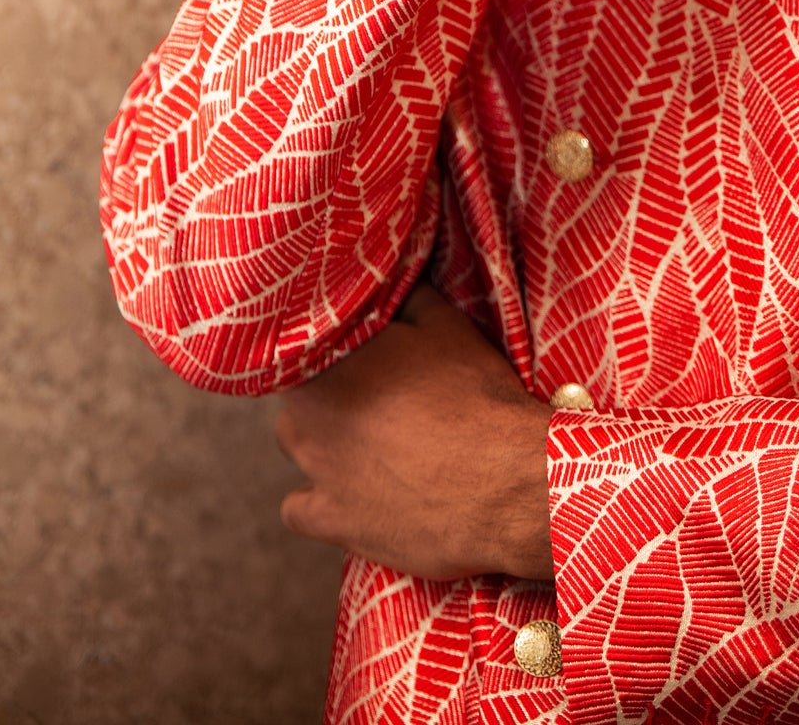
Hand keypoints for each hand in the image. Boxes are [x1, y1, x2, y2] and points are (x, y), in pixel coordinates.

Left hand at [275, 282, 553, 582]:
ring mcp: (314, 472)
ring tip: (365, 444)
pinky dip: (318, 502)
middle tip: (372, 397)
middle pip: (299, 395)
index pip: (305, 345)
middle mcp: (305, 414)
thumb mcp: (446, 326)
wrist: (504, 480)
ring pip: (295, 446)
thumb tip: (393, 277)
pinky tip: (348, 494)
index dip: (334, 351)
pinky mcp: (331, 522)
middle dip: (327, 393)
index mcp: (327, 359)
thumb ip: (406, 297)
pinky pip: (297, 510)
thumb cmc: (475, 396)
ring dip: (319, 442)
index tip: (361, 358)